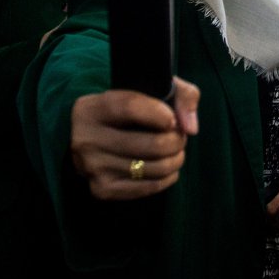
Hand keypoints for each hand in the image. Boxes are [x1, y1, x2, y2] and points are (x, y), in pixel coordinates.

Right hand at [69, 76, 199, 200]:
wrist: (89, 139)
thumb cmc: (126, 111)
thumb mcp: (148, 89)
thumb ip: (180, 94)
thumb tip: (190, 127)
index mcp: (92, 108)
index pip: (130, 107)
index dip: (161, 114)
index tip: (173, 119)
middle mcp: (87, 139)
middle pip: (151, 144)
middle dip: (176, 141)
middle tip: (179, 137)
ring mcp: (93, 167)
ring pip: (154, 168)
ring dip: (175, 160)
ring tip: (176, 151)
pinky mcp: (102, 189)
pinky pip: (149, 187)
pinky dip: (167, 178)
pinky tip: (167, 168)